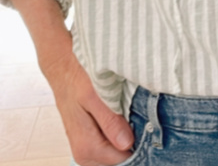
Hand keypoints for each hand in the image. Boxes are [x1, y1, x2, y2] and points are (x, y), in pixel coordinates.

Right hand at [44, 51, 134, 165]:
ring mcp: (86, 149)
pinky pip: (111, 144)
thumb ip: (110, 121)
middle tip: (136, 113)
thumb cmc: (77, 79)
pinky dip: (119, 130)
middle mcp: (85, 154)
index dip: (138, 142)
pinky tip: (120, 112)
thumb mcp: (94, 96)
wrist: (64, 69)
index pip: (124, 159)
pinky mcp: (90, 141)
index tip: (145, 122)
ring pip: (117, 151)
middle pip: (120, 157)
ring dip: (126, 134)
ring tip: (126, 110)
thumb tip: (127, 143)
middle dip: (132, 138)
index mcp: (87, 148)